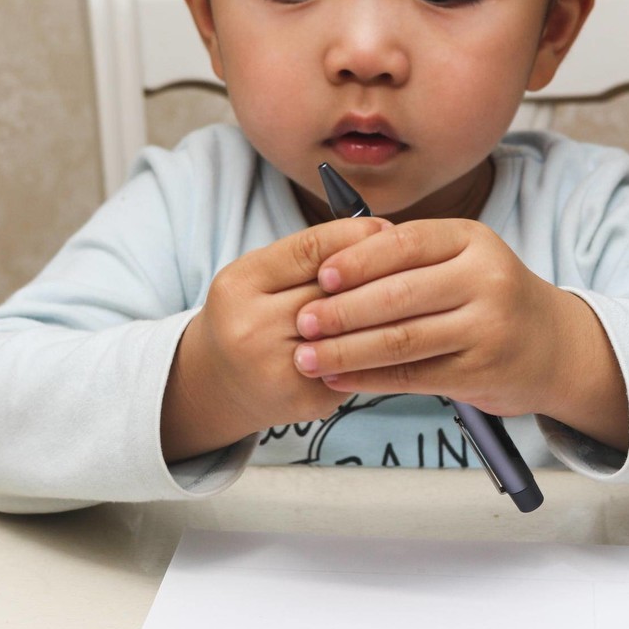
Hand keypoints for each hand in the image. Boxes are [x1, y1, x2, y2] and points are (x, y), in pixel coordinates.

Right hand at [161, 217, 389, 460]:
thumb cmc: (250, 315)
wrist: (217, 382)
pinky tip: (395, 337)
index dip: (354, 236)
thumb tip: (378, 231)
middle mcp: (252, 327)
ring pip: (351, 330)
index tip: (385, 228)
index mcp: (240, 285)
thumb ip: (308, 256)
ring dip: (386, 313)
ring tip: (411, 296)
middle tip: (411, 261)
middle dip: (377, 274)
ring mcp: (277, 368)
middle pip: (334, 292)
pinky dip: (378, 350)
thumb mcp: (260, 275)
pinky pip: (356, 366)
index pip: (309, 250)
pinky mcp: (304, 399)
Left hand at [292, 219, 628, 447]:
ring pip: (402, 340)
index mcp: (473, 240)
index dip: (357, 260)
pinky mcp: (480, 372)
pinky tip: (338, 377)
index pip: (405, 244)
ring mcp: (486, 328)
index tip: (319, 275)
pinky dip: (369, 378)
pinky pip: (412, 376)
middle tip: (302, 321)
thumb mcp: (463, 258)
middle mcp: (485, 279)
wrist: (552, 346)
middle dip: (342, 310)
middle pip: (399, 295)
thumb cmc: (489, 297)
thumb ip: (409, 255)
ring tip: (307, 356)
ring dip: (347, 350)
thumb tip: (328, 258)